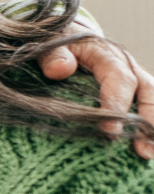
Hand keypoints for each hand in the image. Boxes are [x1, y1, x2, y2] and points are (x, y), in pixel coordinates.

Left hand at [39, 30, 153, 158]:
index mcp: (106, 54)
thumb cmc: (56, 44)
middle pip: (146, 91)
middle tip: (142, 150)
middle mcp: (126, 65)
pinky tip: (143, 150)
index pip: (118, 79)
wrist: (65, 38)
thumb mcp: (49, 45)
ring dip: (153, 127)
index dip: (116, 104)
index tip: (109, 130)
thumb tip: (60, 69)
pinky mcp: (130, 91)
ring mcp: (132, 78)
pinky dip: (147, 126)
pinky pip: (144, 105)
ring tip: (147, 154)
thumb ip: (52, 56)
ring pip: (151, 99)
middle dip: (147, 121)